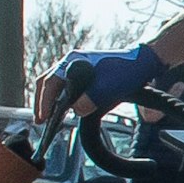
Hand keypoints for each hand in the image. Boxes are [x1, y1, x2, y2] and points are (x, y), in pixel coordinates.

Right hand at [35, 43, 164, 120]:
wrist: (144, 61)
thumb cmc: (128, 71)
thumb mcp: (108, 88)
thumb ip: (91, 99)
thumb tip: (76, 110)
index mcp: (73, 61)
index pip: (50, 82)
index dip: (44, 102)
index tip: (43, 118)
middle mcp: (72, 62)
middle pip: (47, 82)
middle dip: (42, 102)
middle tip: (39, 121)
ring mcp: (77, 67)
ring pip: (55, 84)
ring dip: (50, 100)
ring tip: (48, 118)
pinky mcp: (86, 74)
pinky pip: (67, 86)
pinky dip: (61, 98)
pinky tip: (65, 110)